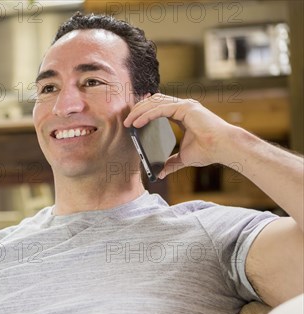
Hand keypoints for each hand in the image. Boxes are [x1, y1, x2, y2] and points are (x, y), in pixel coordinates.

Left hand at [124, 93, 239, 178]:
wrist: (224, 148)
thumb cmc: (209, 151)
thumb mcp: (184, 158)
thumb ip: (171, 163)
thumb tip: (159, 174)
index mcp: (183, 113)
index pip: (159, 106)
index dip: (144, 109)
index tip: (132, 118)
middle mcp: (183, 106)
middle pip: (154, 101)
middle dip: (138, 110)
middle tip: (126, 121)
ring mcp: (185, 105)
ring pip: (155, 103)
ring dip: (139, 112)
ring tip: (128, 122)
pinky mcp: (185, 108)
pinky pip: (160, 109)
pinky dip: (147, 115)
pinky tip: (137, 123)